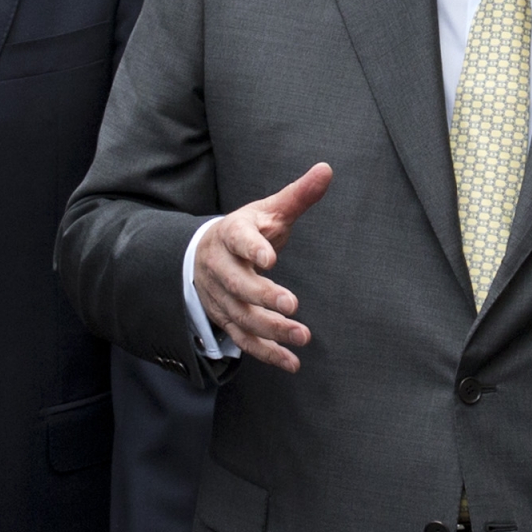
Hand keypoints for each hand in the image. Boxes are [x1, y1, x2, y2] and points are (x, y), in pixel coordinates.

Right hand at [193, 163, 332, 369]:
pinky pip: (243, 340)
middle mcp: (219, 267)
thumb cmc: (247, 229)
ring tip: (302, 335)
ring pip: (241, 316)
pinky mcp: (226, 319)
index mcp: (230, 234)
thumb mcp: (268, 210)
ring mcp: (220, 297)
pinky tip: (291, 362)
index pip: (237, 240)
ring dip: (270, 329)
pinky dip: (266, 353)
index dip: (252, 248)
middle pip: (236, 284)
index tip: (270, 257)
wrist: (205, 253)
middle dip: (262, 296)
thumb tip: (326, 169)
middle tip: (292, 305)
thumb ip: (298, 195)